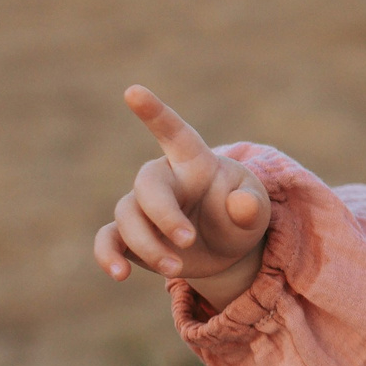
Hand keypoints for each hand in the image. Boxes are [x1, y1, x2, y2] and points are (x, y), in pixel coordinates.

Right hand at [94, 85, 272, 311]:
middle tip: (189, 241)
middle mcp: (165, 179)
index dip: (155, 112)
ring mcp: (143, 207)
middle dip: (163, 215)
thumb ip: (252, 207)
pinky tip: (119, 274)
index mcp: (195, 162)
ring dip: (149, 246)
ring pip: (128, 216)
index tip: (133, 91)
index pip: (174, 132)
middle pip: (147, 185)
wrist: (227, 249)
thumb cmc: (240, 215)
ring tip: (177, 269)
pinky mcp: (130, 236)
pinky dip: (108, 256)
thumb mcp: (256, 212)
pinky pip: (108, 239)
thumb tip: (242, 205)